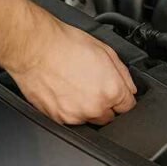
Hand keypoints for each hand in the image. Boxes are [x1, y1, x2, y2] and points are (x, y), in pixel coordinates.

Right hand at [5, 20, 137, 125]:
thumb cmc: (67, 45)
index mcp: (111, 91)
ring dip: (88, 109)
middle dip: (106, 104)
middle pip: (110, 117)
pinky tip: (64, 92)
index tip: (117, 93)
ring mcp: (75, 116)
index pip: (128, 107)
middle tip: (93, 86)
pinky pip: (70, 120)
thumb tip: (130, 88)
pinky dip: (70, 110)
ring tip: (77, 87)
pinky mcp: (57, 118)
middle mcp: (95, 107)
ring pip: (90, 120)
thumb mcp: (106, 51)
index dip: (123, 98)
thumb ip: (123, 75)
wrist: (36, 48)